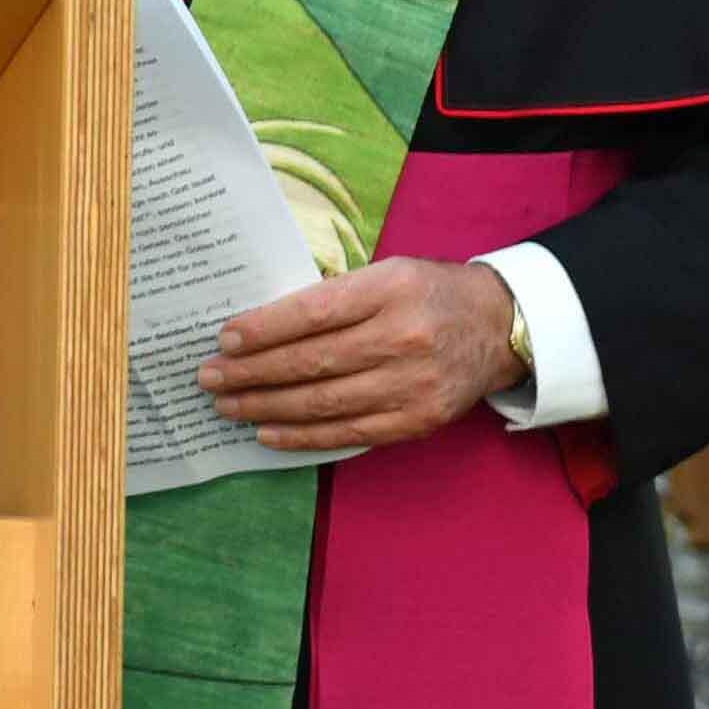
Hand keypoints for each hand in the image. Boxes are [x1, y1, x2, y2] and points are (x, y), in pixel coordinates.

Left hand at [200, 257, 529, 454]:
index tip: (225, 338)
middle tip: (209, 377)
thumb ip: (334, 295)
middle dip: (252, 373)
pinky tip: (267, 432)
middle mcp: (403, 337)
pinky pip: (349, 433)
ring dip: (266, 407)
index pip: (313, 313)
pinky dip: (302, 436)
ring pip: (324, 402)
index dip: (264, 329)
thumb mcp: (387, 272)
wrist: (499, 327)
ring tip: (227, 406)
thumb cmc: (429, 293)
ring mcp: (413, 384)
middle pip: (312, 362)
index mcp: (391, 289)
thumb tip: (261, 325)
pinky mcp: (417, 420)